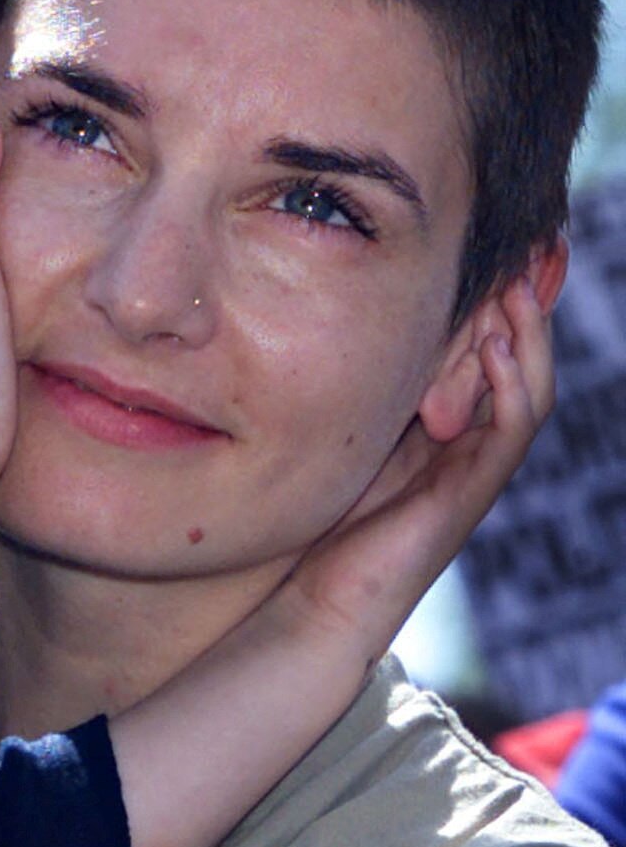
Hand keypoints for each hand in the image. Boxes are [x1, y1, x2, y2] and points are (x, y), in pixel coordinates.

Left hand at [281, 273, 552, 650]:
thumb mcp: (334, 429)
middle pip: (514, 359)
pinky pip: (507, 429)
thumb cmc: (316, 517)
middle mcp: (466, 441)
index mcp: (439, 423)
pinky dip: (509, 384)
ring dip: (525, 333)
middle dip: (523, 303)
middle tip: (530, 247)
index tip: (493, 246)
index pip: (484, 348)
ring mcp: (473, 468)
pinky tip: (497, 345)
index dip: (495, 300)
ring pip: (522, 387)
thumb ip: (349, 387)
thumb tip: (324, 315)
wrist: (318, 600)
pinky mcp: (468, 493)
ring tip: (517, 281)